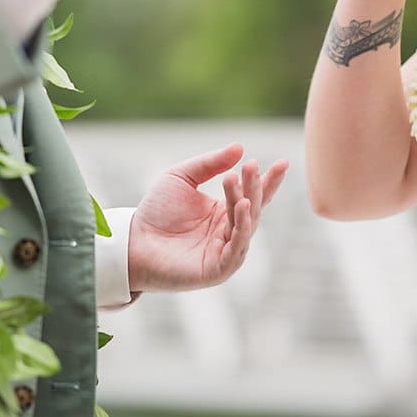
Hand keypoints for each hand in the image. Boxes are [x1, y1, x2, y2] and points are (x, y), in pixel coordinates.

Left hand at [125, 143, 288, 293]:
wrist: (133, 241)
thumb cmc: (156, 211)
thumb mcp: (182, 178)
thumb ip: (209, 164)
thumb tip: (240, 148)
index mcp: (224, 213)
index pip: (254, 195)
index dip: (269, 180)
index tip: (283, 162)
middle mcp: (229, 232)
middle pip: (252, 207)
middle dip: (254, 186)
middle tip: (251, 165)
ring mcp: (225, 252)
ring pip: (246, 225)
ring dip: (246, 201)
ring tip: (242, 180)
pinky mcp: (218, 269)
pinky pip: (237, 248)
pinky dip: (242, 227)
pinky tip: (242, 207)